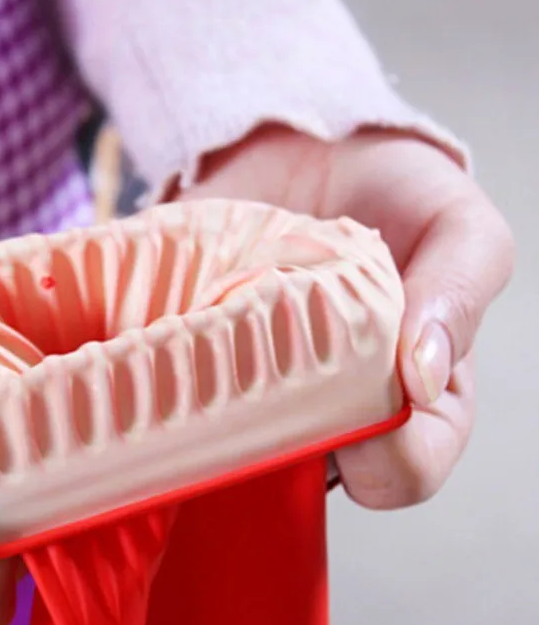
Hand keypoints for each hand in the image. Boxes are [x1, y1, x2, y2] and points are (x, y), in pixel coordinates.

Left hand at [175, 126, 514, 507]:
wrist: (307, 147)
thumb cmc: (396, 192)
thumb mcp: (457, 226)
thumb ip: (461, 290)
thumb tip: (423, 376)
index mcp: (412, 404)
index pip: (401, 473)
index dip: (380, 456)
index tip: (344, 391)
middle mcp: (334, 414)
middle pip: (309, 477)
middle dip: (281, 436)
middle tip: (259, 361)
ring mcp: (262, 398)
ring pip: (234, 453)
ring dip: (214, 412)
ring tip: (209, 340)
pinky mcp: (201, 370)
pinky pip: (178, 400)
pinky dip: (165, 376)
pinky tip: (163, 336)